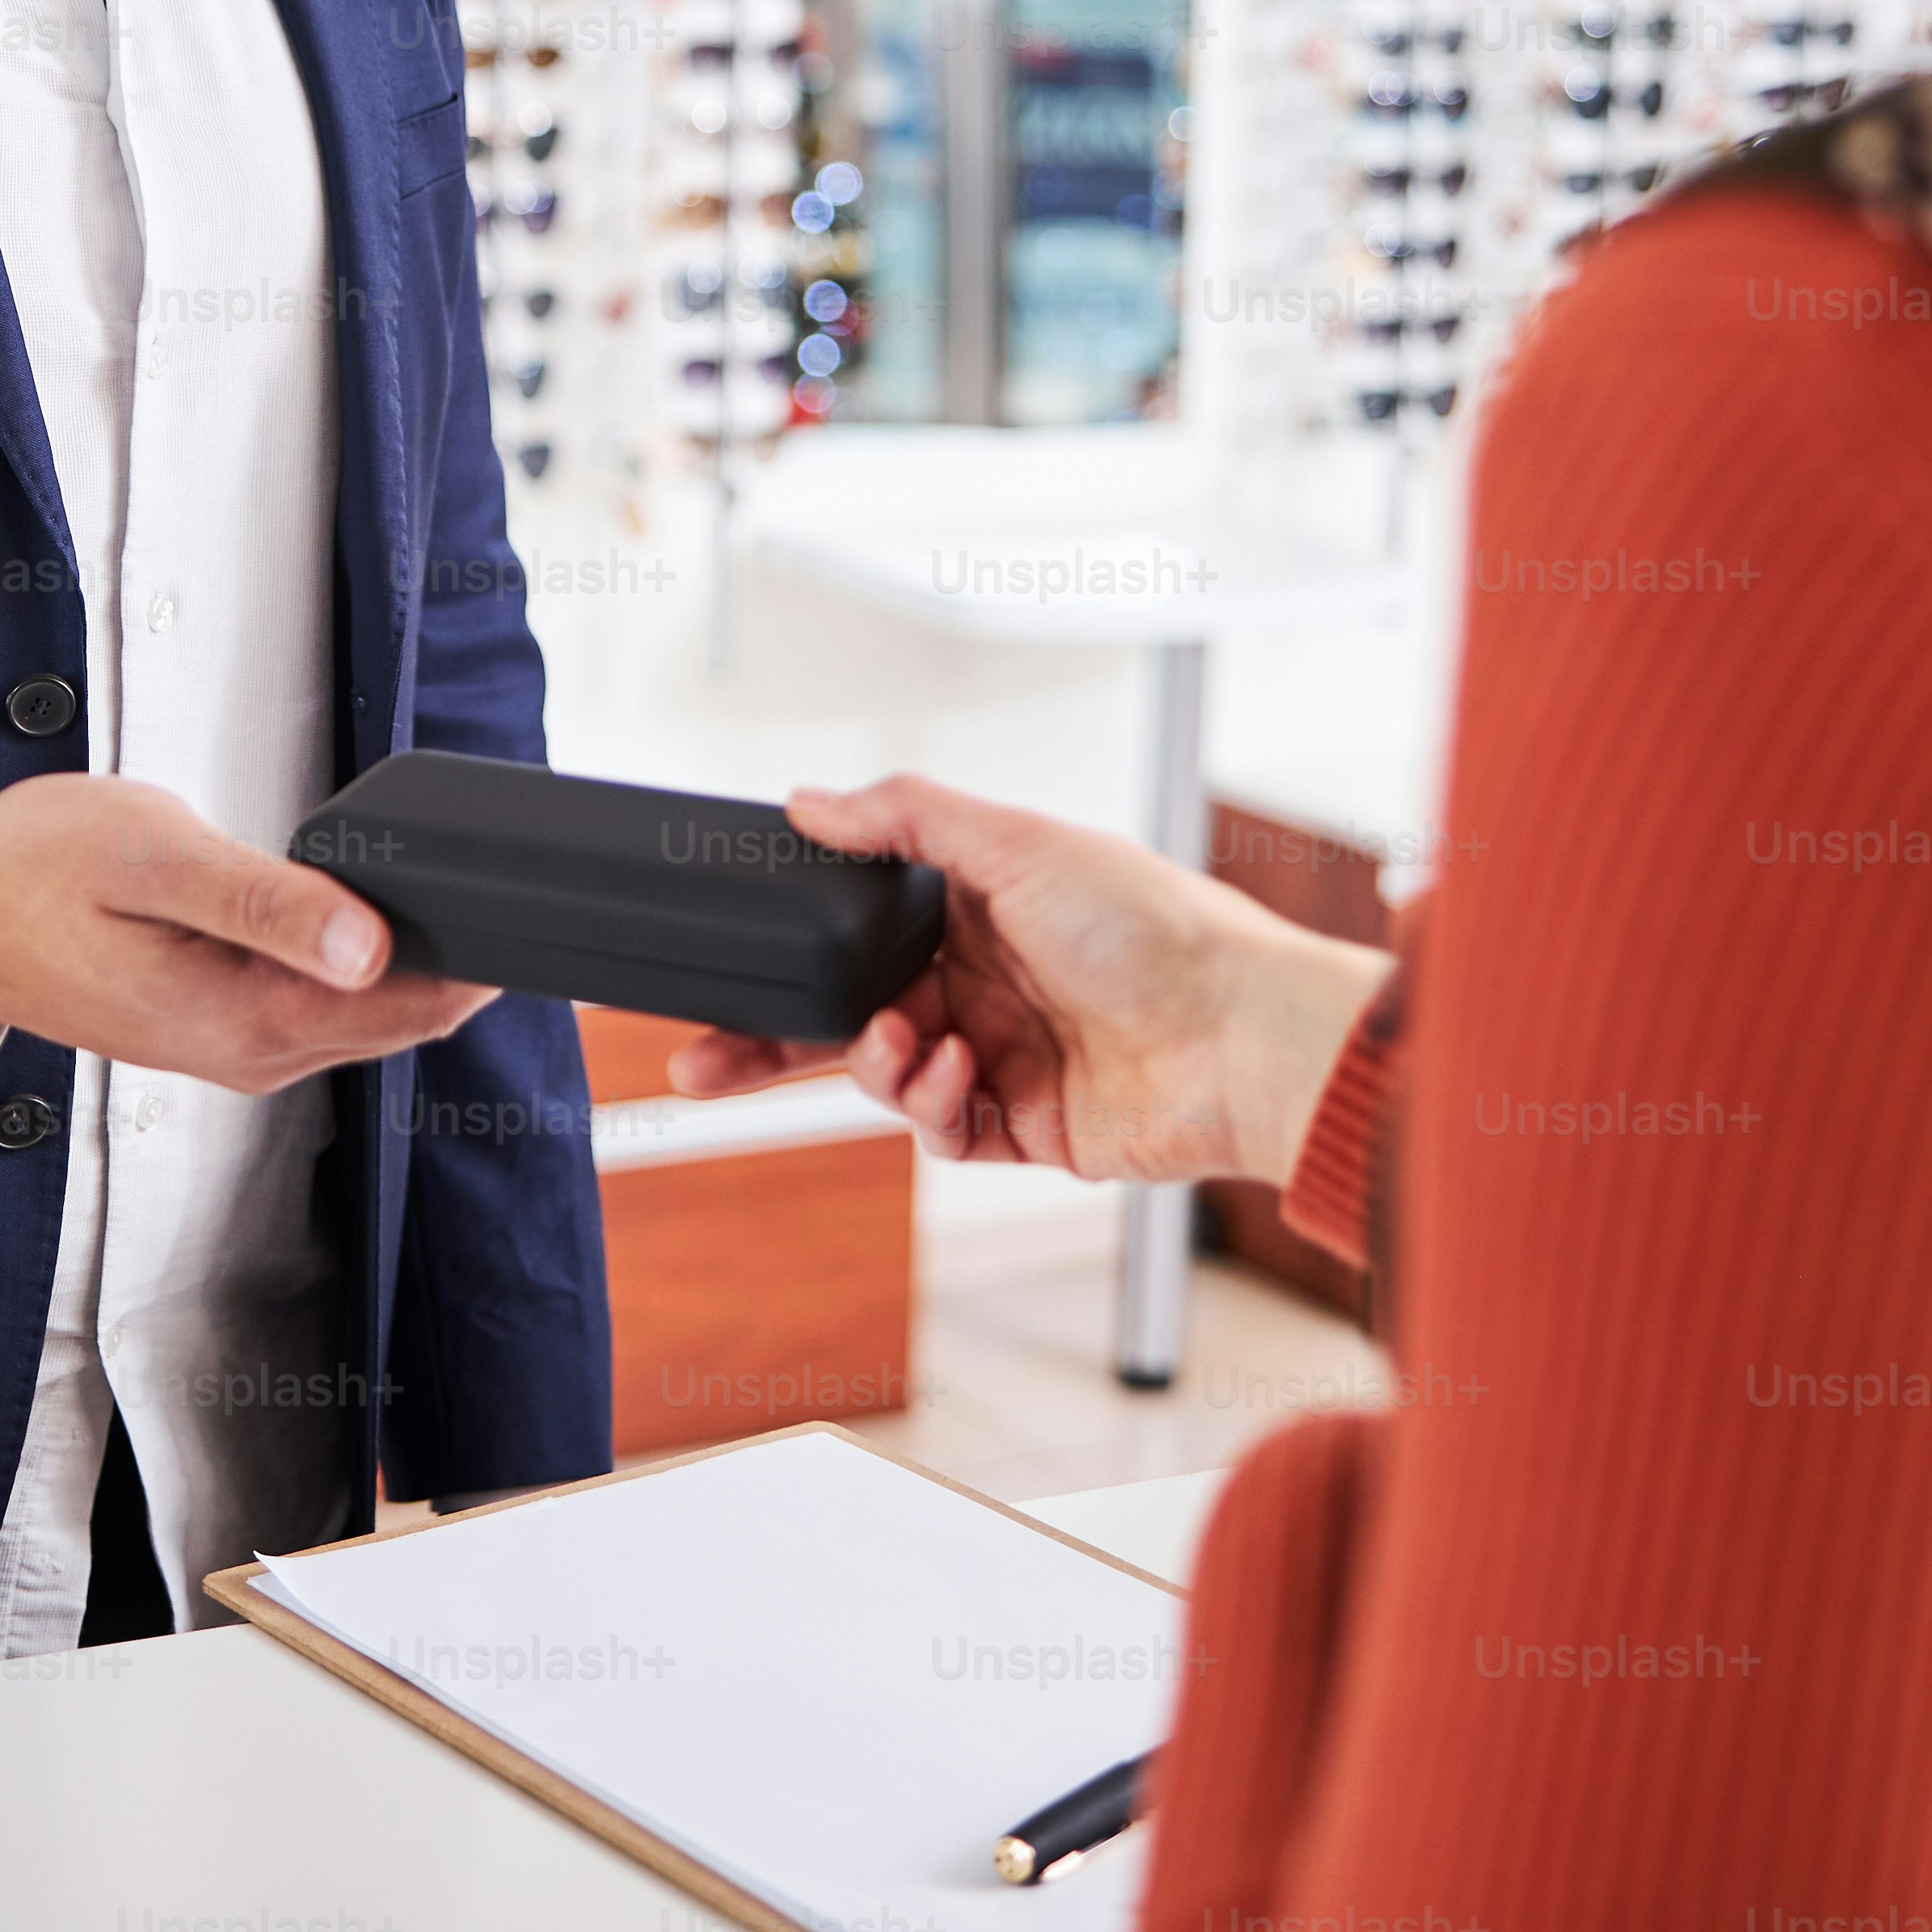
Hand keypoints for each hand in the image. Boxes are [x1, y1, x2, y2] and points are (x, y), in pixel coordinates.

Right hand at [0, 773, 494, 1097]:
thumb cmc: (30, 875)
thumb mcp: (152, 860)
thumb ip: (265, 902)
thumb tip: (368, 943)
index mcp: (237, 1019)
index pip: (403, 1007)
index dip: (474, 958)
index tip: (523, 908)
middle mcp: (246, 1053)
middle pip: (398, 1018)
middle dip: (458, 960)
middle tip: (512, 888)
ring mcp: (235, 1046)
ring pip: (364, 1012)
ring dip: (413, 962)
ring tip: (454, 892)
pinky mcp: (221, 1024)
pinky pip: (321, 1003)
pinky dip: (360, 964)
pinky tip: (371, 915)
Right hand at [666, 773, 1391, 1190]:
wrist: (1236, 1035)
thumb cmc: (1150, 922)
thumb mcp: (1017, 839)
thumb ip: (903, 816)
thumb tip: (805, 801)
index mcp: (976, 906)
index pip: (854, 929)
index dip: (787, 951)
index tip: (723, 959)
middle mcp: (981, 980)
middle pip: (844, 1016)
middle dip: (768, 1043)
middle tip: (694, 1066)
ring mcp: (998, 1056)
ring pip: (886, 1076)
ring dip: (876, 1063)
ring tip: (900, 1043)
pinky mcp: (1022, 1128)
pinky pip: (940, 1130)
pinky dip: (934, 1104)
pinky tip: (959, 1072)